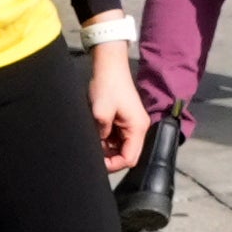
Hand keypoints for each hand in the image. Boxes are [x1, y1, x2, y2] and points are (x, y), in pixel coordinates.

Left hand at [88, 38, 148, 173]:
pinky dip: (106, 139)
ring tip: (93, 141)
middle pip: (127, 154)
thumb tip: (98, 148)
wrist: (109, 66)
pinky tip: (96, 134)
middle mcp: (139, 129)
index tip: (97, 163)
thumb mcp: (100, 112)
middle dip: (110, 157)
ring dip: (107, 148)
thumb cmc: (107, 86)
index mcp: (137, 128)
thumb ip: (101, 135)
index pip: (130, 158)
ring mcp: (132, 124)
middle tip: (93, 153)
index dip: (113, 165)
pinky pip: (117, 138)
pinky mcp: (125, 120)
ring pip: (121, 147)